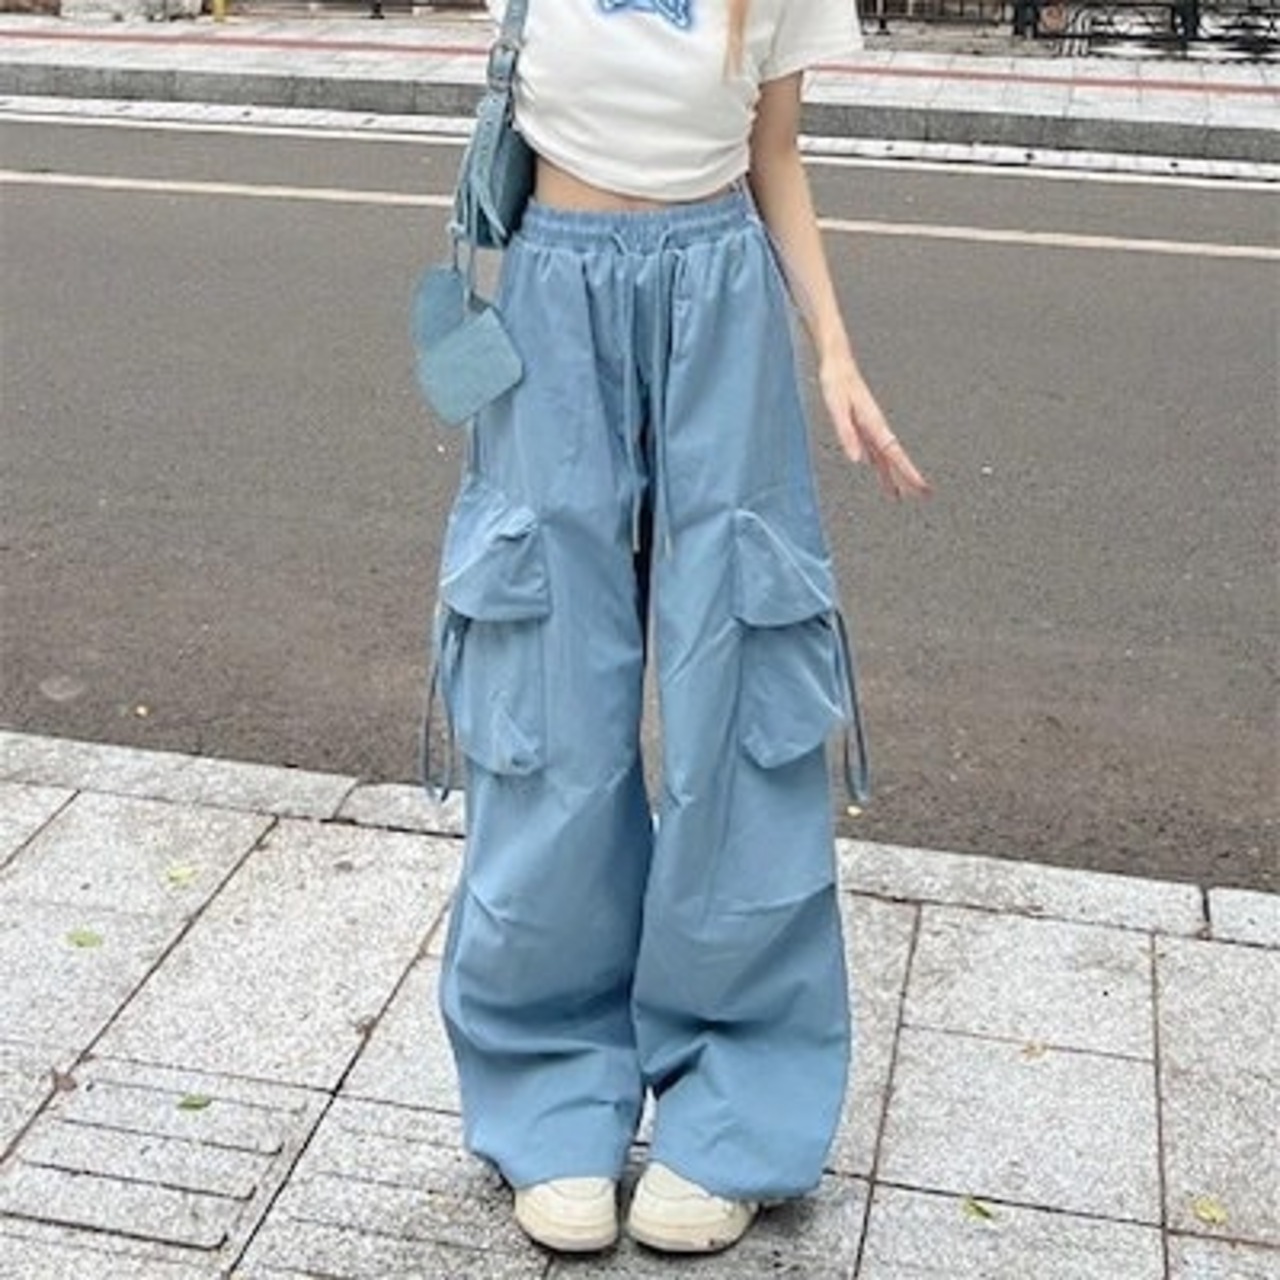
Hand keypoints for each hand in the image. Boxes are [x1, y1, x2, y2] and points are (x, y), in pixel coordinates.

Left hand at [819, 354, 931, 499]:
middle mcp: (876, 428)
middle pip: (895, 459)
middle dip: (909, 478)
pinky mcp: (863, 427)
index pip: (895, 454)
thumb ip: (847, 434)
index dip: (908, 472)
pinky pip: (876, 451)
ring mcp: (871, 428)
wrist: (837, 364)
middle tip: (924, 496)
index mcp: (874, 424)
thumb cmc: (835, 383)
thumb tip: (857, 460)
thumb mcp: (837, 409)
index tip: (921, 487)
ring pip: (886, 458)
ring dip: (894, 476)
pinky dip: (881, 466)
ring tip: (901, 495)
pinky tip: (882, 474)